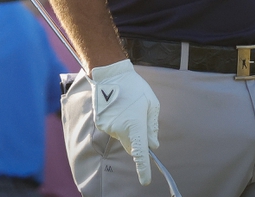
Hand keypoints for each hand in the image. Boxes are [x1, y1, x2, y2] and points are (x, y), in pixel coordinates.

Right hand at [89, 59, 159, 185]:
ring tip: (128, 107)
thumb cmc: (135, 87)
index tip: (146, 180)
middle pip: (131, 146)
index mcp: (135, 126)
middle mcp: (121, 130)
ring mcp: (109, 128)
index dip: (143, 169)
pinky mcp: (101, 124)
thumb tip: (153, 145)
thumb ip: (152, 127)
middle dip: (137, 141)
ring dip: (127, 129)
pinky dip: (118, 123)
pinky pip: (114, 130)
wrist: (110, 75)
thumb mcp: (151, 104)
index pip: (140, 153)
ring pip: (122, 137)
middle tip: (140, 120)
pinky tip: (118, 107)